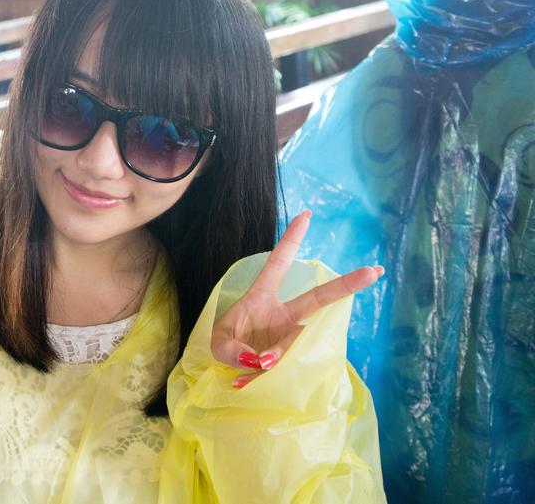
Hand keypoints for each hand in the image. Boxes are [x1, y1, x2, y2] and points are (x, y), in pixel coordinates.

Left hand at [210, 210, 382, 387]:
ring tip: (256, 364)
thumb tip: (262, 361)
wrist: (228, 369)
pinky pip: (287, 367)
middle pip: (317, 298)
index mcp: (261, 298)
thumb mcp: (219, 342)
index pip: (278, 264)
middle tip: (375, 271)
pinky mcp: (292, 359)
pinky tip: (247, 380)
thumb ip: (233, 348)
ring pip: (295, 344)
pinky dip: (266, 377)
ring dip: (274, 356)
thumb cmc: (226, 345)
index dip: (291, 241)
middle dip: (346, 285)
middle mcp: (282, 314)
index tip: (306, 214)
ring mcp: (290, 337)